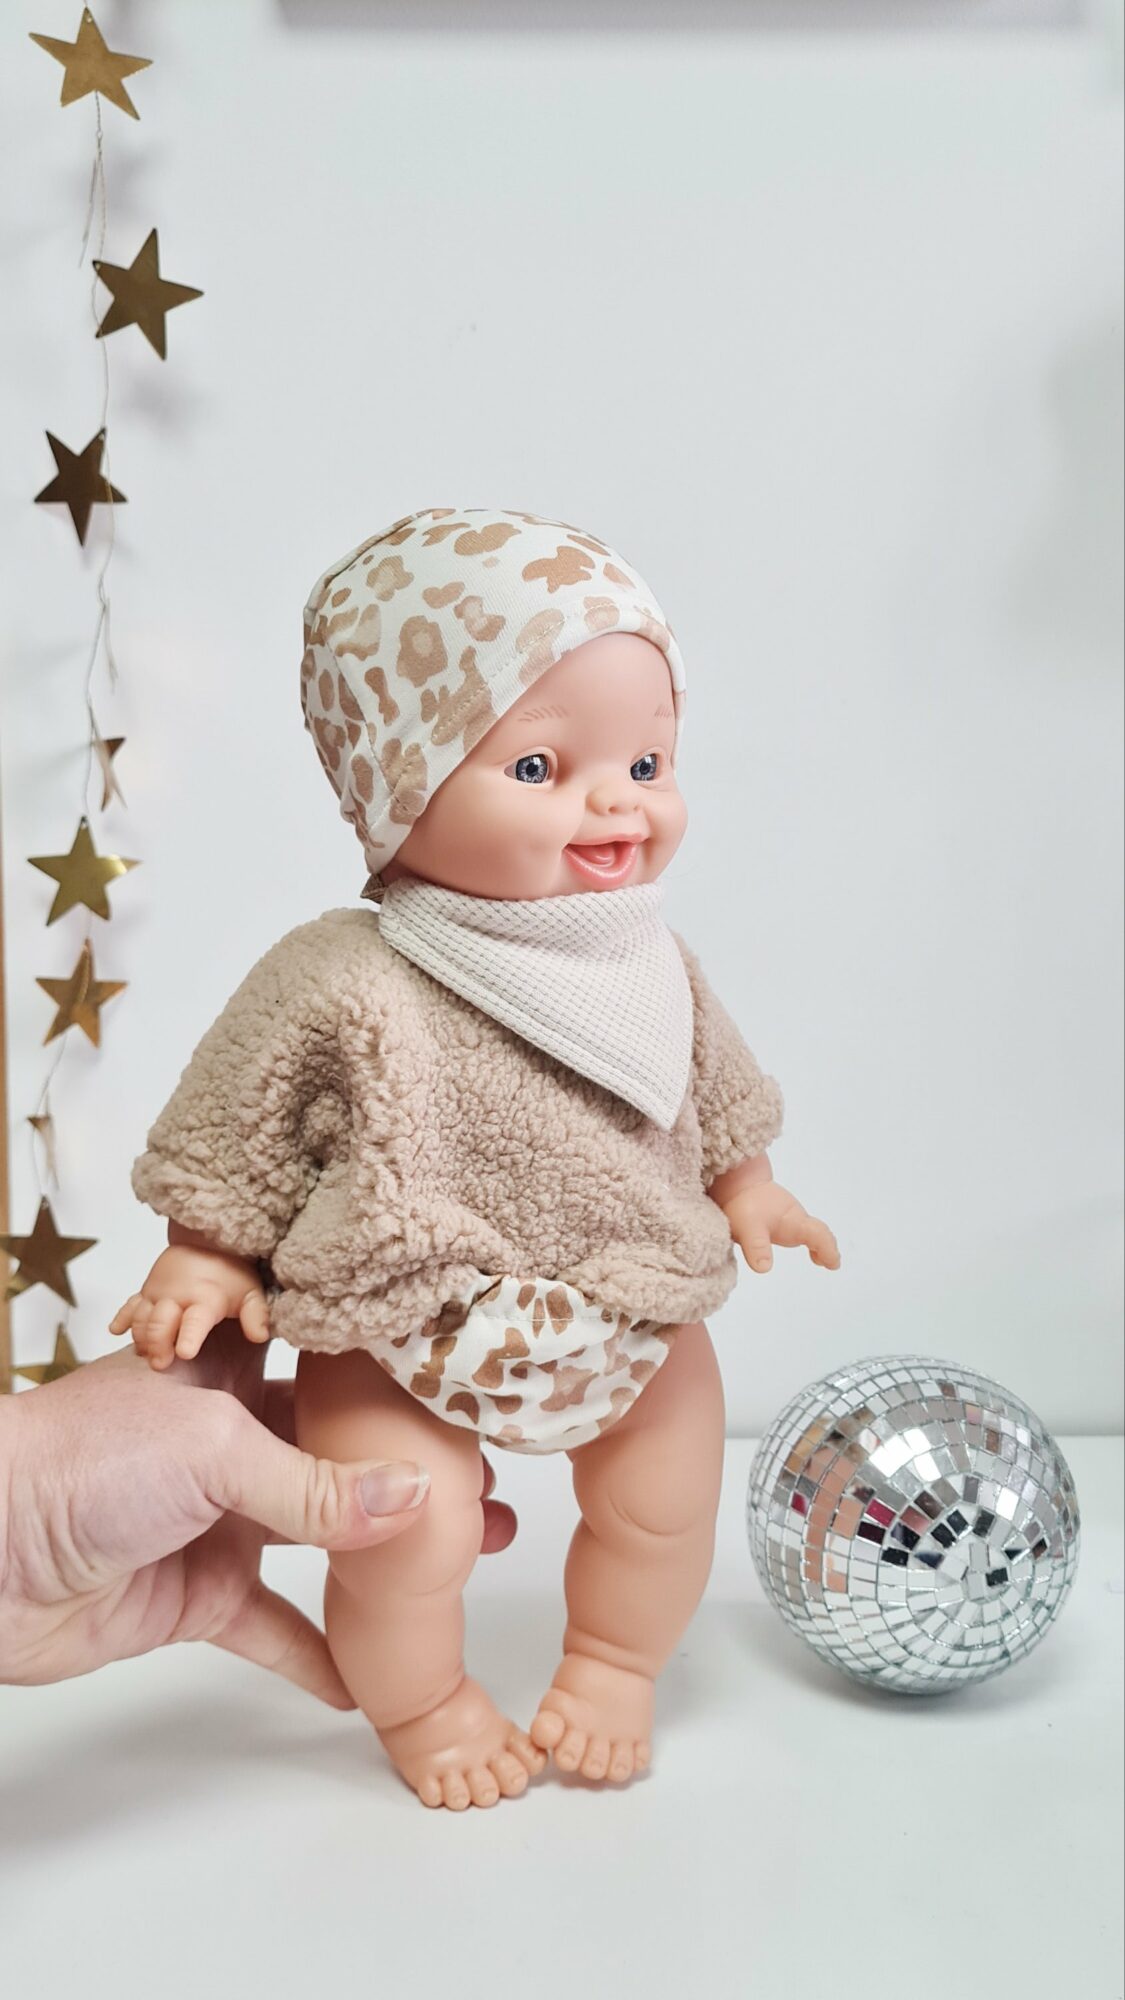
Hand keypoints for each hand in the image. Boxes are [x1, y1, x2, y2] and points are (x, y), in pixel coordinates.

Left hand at [0, 1321, 516, 1697]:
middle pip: (339, 1454)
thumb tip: (416, 1500)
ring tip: (461, 1570)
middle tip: (486, 1491)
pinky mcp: (195, 1593)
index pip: (328, 1361)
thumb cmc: (77, 1462)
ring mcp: (216, 1518)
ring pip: (319, 1539)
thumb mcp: (212, 1449)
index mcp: (234, 1373)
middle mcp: (233, 1438)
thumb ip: (315, 1482)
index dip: (390, 1371)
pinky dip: (316, 1652)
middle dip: (411, 1472)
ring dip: (383, 1558)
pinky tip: (369, 1676)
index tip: (463, 1381)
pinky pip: (271, 1624)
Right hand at [108, 1239, 268, 1368]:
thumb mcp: (252, 1292)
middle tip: (160, 1364)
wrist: (209, 1242)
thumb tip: (261, 1335)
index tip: (184, 1352)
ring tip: (144, 1354)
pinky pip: (129, 1304)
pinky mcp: (145, 1292)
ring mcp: (158, 1293)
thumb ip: (257, 1315)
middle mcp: (177, 1296)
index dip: (189, 1336)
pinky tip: (116, 1331)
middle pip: (160, 1322)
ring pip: (141, 1317)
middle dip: (157, 1343)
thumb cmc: (231, 1275)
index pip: (196, 1320)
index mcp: (205, 1299)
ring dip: (141, 1336)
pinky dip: (122, 1317)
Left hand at [724, 1180, 840, 1274]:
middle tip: (833, 1264)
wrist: (738, 1182)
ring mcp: (791, 1216)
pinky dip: (812, 1242)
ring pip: (813, 1230)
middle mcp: (797, 1218)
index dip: (828, 1250)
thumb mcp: (747, 1228)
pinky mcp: (782, 1217)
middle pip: (820, 1232)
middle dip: (828, 1247)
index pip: (818, 1234)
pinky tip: (810, 1253)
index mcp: (794, 1220)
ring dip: (822, 1245)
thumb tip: (764, 1268)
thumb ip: (757, 1247)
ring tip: (822, 1260)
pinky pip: (804, 1230)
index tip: (834, 1264)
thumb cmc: (743, 1204)